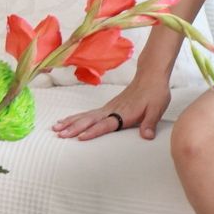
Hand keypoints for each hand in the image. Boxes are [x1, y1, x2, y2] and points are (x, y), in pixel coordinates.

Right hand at [51, 73, 172, 140]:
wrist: (150, 76)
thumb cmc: (155, 93)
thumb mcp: (157, 109)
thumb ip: (150, 123)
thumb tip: (146, 136)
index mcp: (124, 113)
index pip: (106, 124)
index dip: (93, 131)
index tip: (80, 137)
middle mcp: (113, 110)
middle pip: (91, 119)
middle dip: (75, 127)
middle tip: (60, 134)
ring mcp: (108, 107)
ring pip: (86, 116)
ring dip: (71, 122)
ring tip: (56, 129)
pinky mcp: (107, 106)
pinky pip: (88, 113)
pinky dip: (76, 117)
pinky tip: (66, 121)